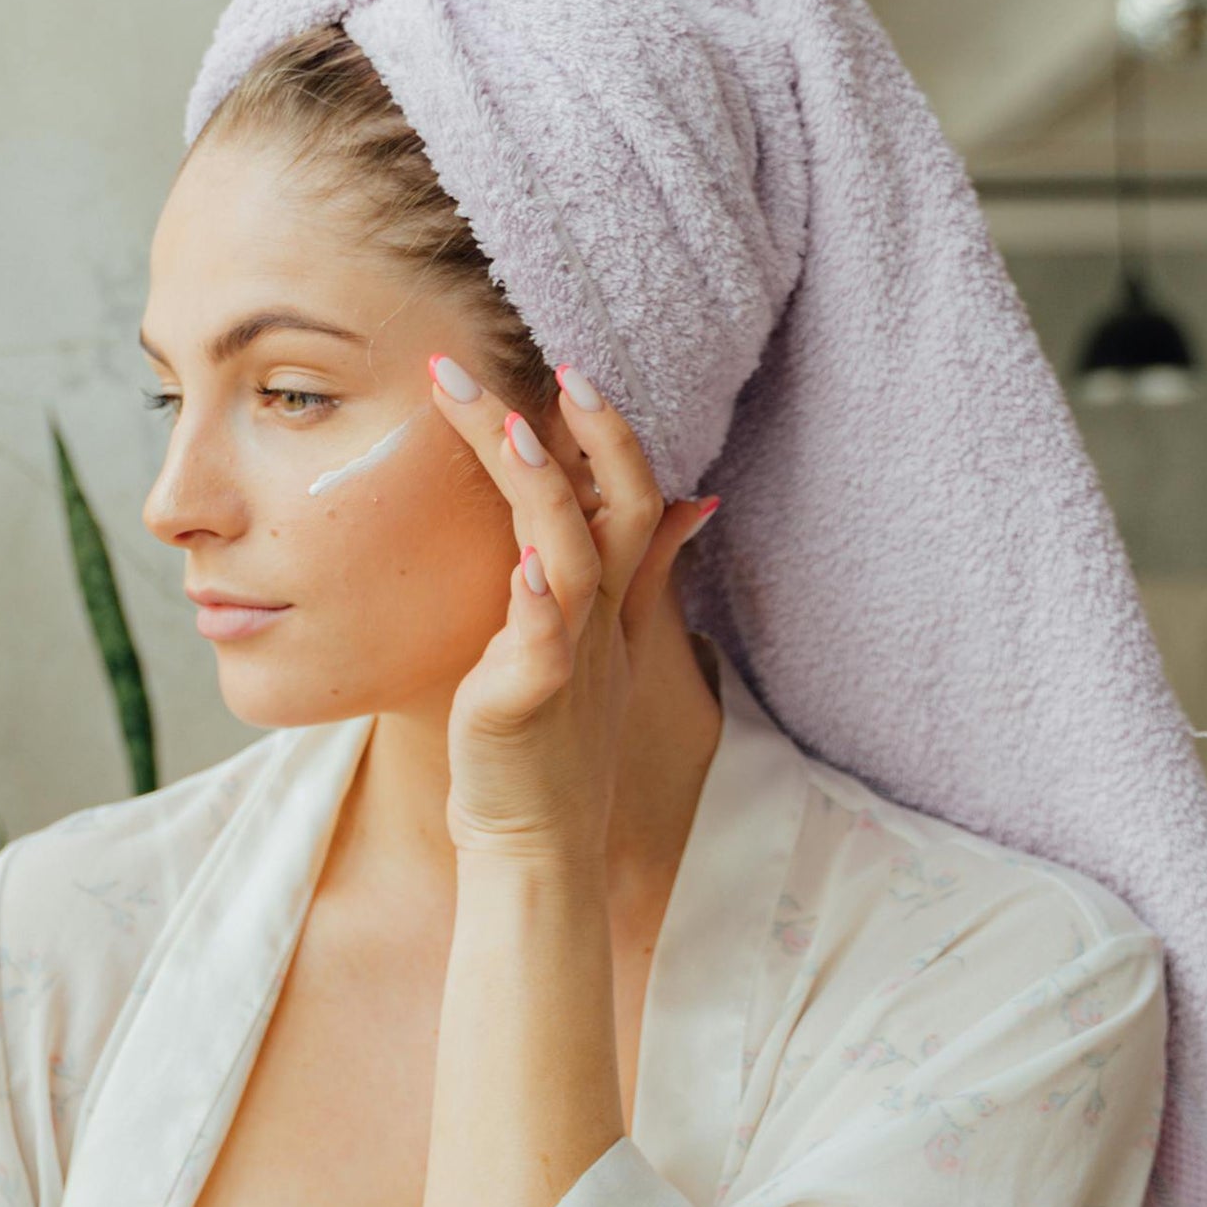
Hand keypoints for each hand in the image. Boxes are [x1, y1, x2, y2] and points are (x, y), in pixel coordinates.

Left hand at [418, 356, 718, 865]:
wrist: (535, 844)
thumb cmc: (549, 743)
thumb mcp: (599, 644)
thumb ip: (640, 571)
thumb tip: (693, 502)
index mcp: (606, 601)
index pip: (628, 498)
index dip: (611, 435)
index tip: (574, 370)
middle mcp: (595, 620)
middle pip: (613, 507)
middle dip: (592, 433)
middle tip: (559, 362)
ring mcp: (567, 658)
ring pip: (568, 555)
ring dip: (544, 488)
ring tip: (514, 428)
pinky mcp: (527, 702)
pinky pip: (540, 646)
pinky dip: (536, 607)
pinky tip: (521, 568)